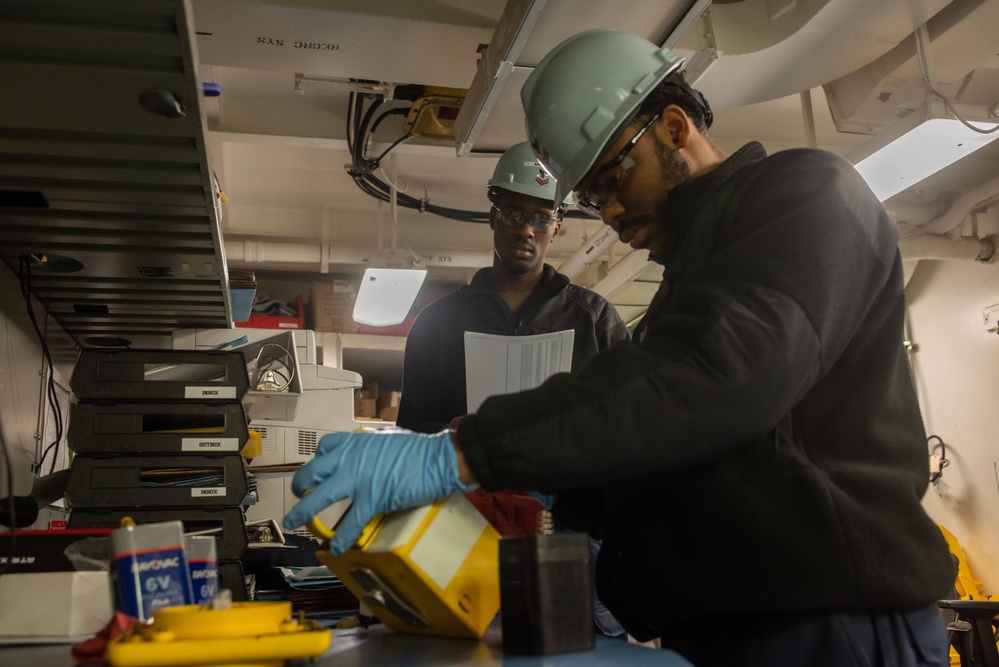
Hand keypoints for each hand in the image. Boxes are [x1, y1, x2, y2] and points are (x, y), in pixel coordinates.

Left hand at [282, 428, 476, 554]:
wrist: (437, 459)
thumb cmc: (418, 449)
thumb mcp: (387, 440)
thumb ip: (370, 448)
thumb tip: (367, 459)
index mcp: (355, 442)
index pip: (324, 448)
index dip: (317, 461)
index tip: (317, 469)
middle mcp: (349, 459)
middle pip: (311, 472)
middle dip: (299, 485)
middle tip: (298, 493)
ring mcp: (357, 481)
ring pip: (318, 497)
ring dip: (303, 512)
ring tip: (293, 522)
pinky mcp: (371, 500)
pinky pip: (350, 522)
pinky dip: (342, 538)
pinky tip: (338, 548)